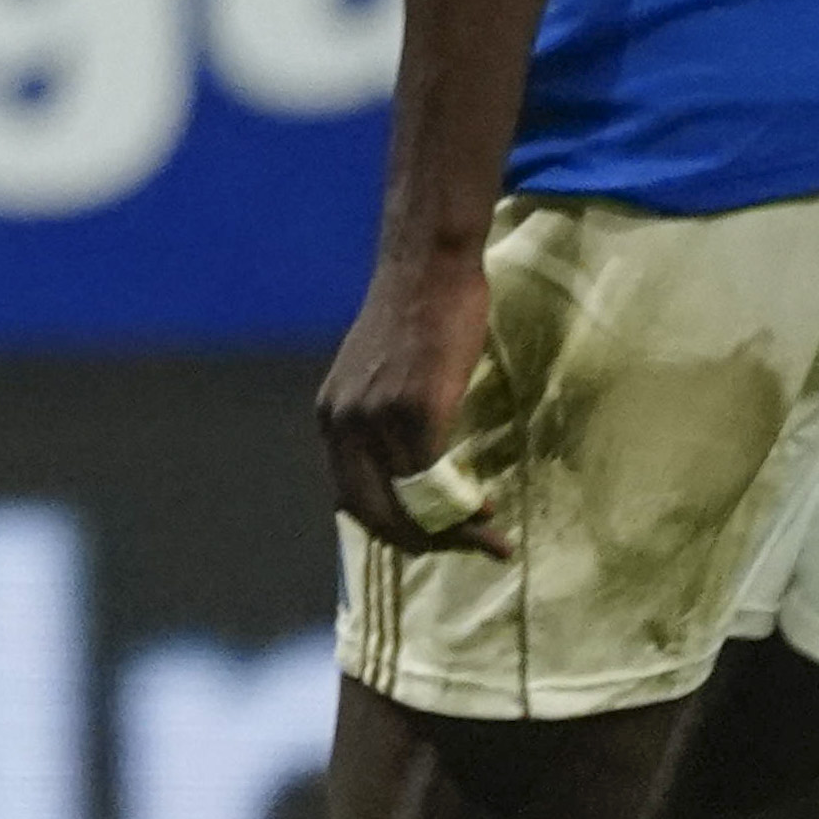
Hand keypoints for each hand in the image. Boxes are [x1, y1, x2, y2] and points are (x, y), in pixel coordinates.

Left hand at [316, 246, 507, 555]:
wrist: (429, 267)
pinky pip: (434, 476)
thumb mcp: (376, 376)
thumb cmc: (415, 315)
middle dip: (420, 541)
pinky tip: (486, 508)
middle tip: (462, 550)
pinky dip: (461, 503)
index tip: (428, 540)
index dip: (390, 528)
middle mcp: (343, 424)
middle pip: (374, 511)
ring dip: (452, 530)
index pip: (351, 498)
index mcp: (330, 419)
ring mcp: (378, 418)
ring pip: (410, 500)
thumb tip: (403, 466)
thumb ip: (378, 420)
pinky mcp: (417, 409)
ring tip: (488, 539)